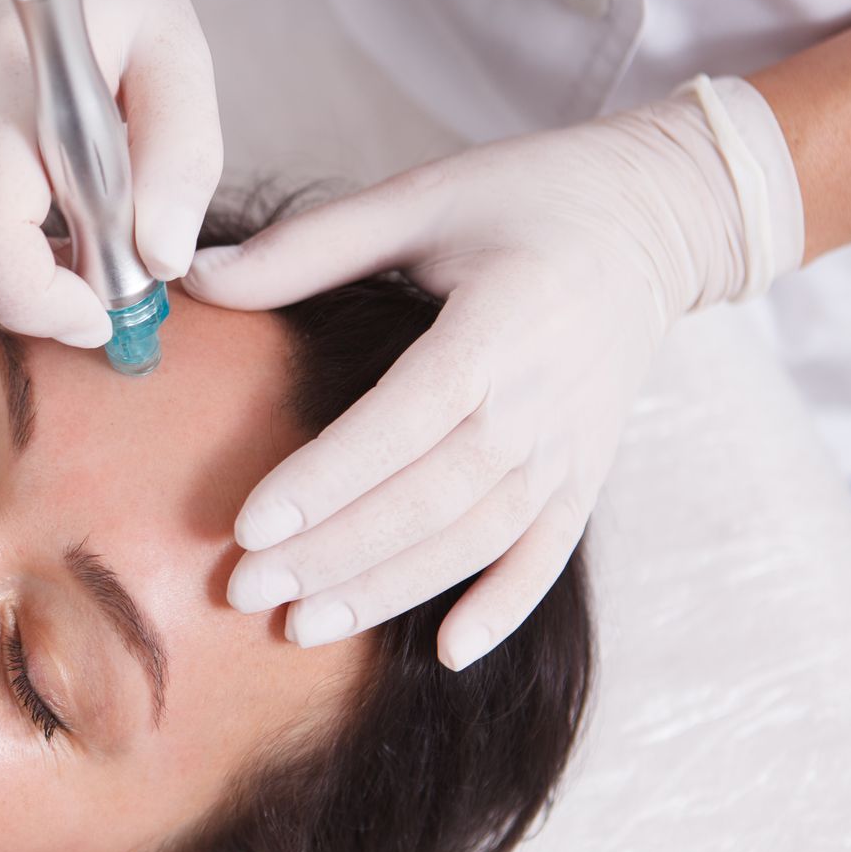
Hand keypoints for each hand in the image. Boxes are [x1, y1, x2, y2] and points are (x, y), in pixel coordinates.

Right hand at [0, 0, 221, 346]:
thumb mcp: (177, 55)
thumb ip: (181, 159)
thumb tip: (160, 259)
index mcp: (8, 77)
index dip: (40, 297)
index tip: (99, 312)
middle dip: (41, 292)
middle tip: (99, 276)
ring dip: (17, 260)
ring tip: (67, 207)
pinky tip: (20, 183)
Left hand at [184, 77, 803, 667]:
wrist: (659, 218)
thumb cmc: (528, 199)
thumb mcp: (421, 197)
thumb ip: (307, 247)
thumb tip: (191, 275)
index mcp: (499, 324)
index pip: (404, 420)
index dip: (328, 479)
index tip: (250, 526)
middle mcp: (542, 398)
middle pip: (430, 496)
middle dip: (334, 552)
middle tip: (244, 589)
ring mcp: (571, 446)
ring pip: (475, 539)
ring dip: (390, 590)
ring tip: (303, 624)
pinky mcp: (587, 475)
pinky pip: (546, 556)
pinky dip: (501, 608)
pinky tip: (445, 654)